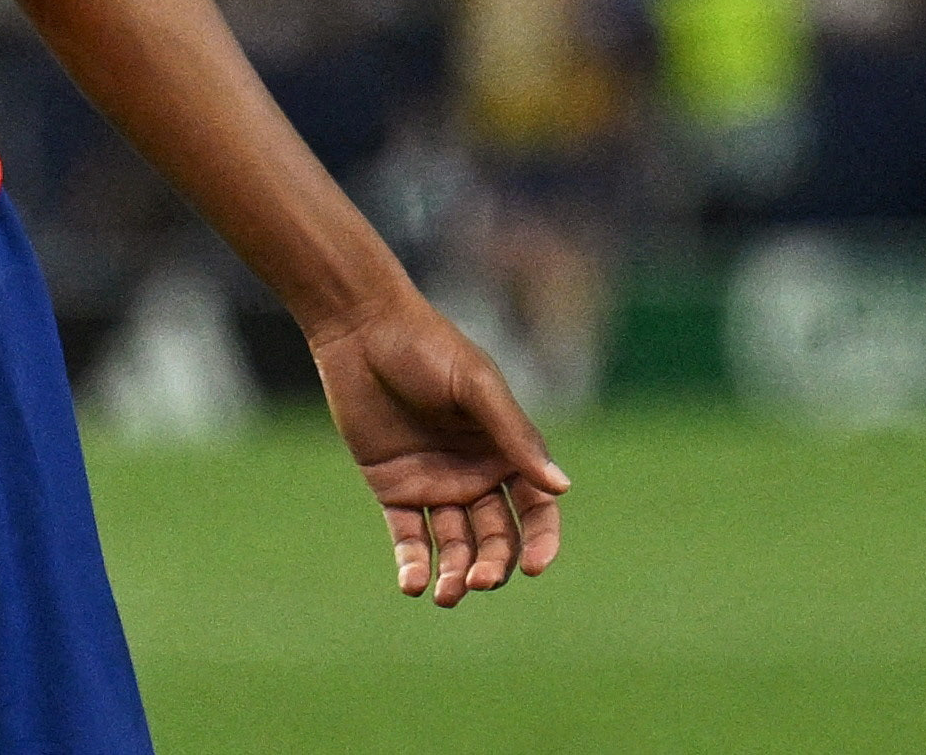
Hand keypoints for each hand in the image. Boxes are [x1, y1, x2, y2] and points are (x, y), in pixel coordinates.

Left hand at [309, 295, 569, 606]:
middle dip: (492, 564)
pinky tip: (412, 583)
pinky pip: (409, 536)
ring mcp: (436, 484)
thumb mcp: (476, 387)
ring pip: (454, 545)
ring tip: (445, 593)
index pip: (537, 507)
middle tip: (476, 580)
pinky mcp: (395, 489)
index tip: (534, 567)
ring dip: (454, 573)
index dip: (541, 541)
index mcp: (506, 449)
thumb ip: (515, 436)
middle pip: (496, 536)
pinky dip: (413, 563)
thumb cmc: (429, 349)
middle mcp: (476, 473)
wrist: (363, 331)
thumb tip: (562, 487)